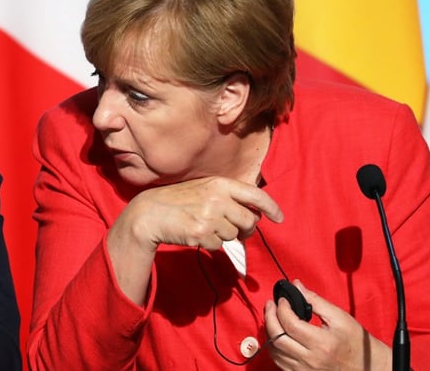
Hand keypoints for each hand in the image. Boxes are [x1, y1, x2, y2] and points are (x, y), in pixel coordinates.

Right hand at [107, 176, 282, 303]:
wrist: (150, 212)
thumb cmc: (179, 201)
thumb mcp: (204, 189)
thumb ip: (228, 197)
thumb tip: (252, 215)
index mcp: (220, 183)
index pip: (255, 194)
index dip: (271, 207)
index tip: (279, 218)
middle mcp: (218, 198)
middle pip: (249, 221)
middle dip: (244, 229)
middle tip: (231, 229)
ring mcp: (210, 216)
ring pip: (234, 235)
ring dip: (223, 236)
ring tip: (204, 226)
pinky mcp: (201, 233)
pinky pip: (218, 245)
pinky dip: (210, 243)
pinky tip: (195, 234)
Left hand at [264, 279, 391, 369]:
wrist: (367, 366)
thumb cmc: (355, 342)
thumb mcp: (339, 317)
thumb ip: (315, 301)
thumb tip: (297, 286)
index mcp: (321, 343)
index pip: (290, 323)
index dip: (282, 308)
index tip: (283, 299)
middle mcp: (311, 359)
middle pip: (277, 337)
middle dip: (269, 317)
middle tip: (270, 304)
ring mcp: (305, 370)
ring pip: (275, 351)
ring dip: (269, 332)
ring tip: (272, 317)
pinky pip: (279, 362)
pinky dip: (274, 347)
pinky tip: (277, 335)